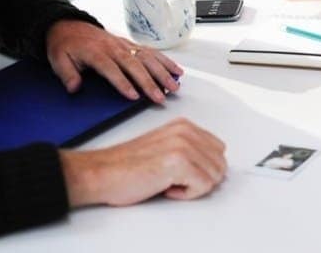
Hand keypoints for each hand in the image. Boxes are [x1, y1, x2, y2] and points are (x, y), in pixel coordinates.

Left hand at [45, 19, 182, 103]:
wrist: (68, 25)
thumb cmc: (65, 44)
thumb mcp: (58, 59)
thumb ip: (67, 74)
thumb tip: (74, 87)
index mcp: (96, 52)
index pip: (112, 69)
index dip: (123, 83)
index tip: (133, 96)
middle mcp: (113, 48)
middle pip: (135, 65)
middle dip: (150, 82)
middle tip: (160, 96)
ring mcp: (124, 45)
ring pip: (147, 58)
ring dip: (162, 72)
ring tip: (173, 86)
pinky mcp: (130, 45)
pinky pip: (151, 52)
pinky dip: (165, 61)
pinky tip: (175, 70)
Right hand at [60, 118, 225, 206]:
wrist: (100, 172)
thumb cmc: (125, 166)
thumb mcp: (164, 147)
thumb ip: (189, 149)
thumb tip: (211, 165)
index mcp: (184, 126)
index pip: (218, 150)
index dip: (202, 168)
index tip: (181, 172)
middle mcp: (186, 132)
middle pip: (220, 163)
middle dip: (202, 178)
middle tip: (175, 180)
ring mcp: (183, 145)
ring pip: (215, 176)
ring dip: (193, 187)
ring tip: (167, 182)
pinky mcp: (178, 162)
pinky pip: (203, 186)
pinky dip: (186, 194)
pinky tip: (165, 187)